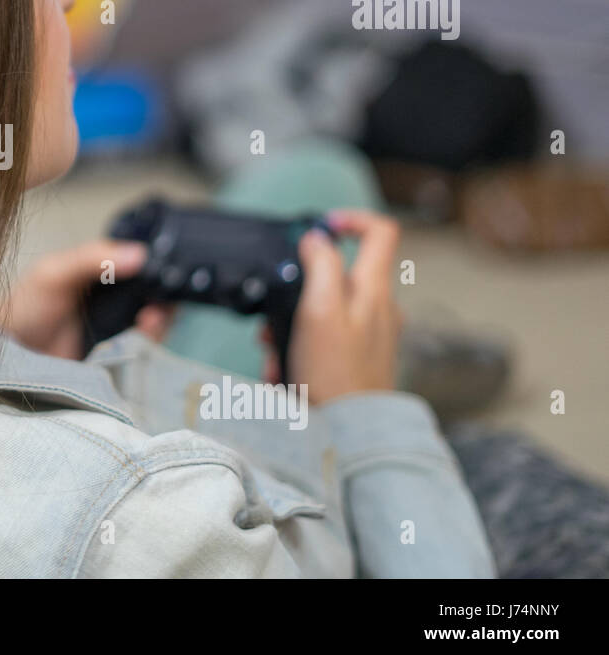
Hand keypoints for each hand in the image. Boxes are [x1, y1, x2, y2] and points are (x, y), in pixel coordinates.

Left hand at [0, 240, 176, 358]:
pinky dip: (150, 342)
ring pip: (154, 321)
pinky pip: (143, 348)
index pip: (140, 264)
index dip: (158, 268)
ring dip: (161, 320)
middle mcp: (112, 298)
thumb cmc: (25, 307)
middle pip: (154, 294)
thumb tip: (138, 254)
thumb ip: (92, 258)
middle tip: (160, 305)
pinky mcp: (114, 354)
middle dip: (165, 298)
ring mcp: (115, 327)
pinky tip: (144, 336)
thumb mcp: (55, 273)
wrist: (8, 355)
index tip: (167, 273)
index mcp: (99, 271)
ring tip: (151, 320)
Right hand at [260, 209, 402, 402]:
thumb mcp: (319, 310)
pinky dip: (300, 347)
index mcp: (373, 289)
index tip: (320, 227)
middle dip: (300, 286)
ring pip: (325, 309)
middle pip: (339, 273)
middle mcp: (378, 309)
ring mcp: (370, 335)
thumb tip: (316, 237)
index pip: (380, 231)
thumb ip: (320, 266)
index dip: (351, 220)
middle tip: (277, 306)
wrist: (350, 435)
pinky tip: (283, 369)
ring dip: (292, 323)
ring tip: (273, 347)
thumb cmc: (336, 376)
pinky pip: (323, 340)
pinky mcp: (356, 360)